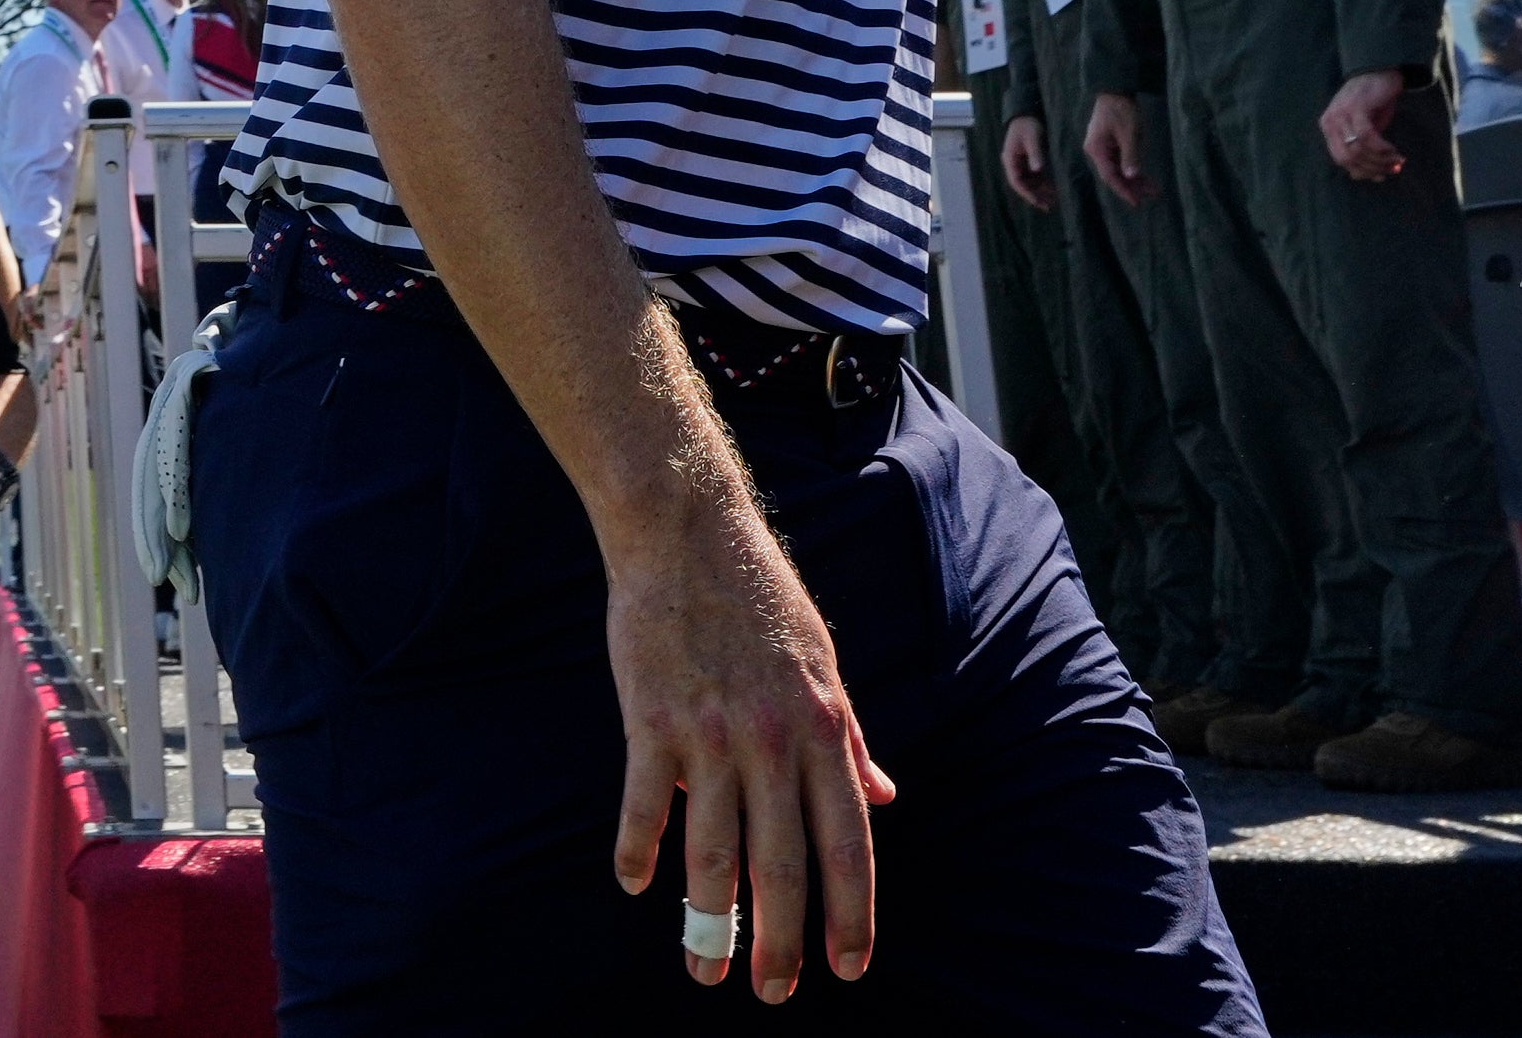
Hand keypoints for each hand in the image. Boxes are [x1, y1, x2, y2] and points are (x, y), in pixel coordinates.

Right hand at [605, 499, 895, 998]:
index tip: (848, 968)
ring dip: (711, 921)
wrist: (687, 531)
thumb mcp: (826, 664)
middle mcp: (773, 741)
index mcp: (825, 729)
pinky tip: (637, 886)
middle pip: (782, 866)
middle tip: (775, 995)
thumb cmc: (761, 599)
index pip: (848, 844)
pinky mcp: (651, 720)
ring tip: (707, 970)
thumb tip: (883, 798)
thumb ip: (851, 740)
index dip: (850, 913)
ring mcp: (710, 734)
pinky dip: (639, 850)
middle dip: (782, 942)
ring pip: (713, 852)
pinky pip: (645, 803)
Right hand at [999, 114, 1056, 212]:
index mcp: (1010, 159)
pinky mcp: (1029, 161)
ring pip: (1030, 182)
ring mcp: (1021, 163)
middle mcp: (1014, 164)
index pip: (1016, 181)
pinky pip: (1035, 176)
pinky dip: (1043, 183)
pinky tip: (1053, 189)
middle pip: (1023, 185)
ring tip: (1053, 201)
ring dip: (1040, 191)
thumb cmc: (1028, 125)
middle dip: (1035, 196)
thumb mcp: (1032, 138)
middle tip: (1048, 207)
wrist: (1027, 114)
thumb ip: (1035, 154)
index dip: (1027, 193)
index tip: (1038, 201)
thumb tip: (1038, 170)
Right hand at [1082, 91, 1152, 205]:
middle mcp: (1096, 151)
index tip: (1136, 201)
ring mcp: (1102, 147)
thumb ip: (1130, 156)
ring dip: (1135, 178)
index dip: (1123, 190)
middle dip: (1132, 186)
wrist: (1116, 89)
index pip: (1110, 176)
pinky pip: (1120, 160)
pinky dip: (1132, 168)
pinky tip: (1145, 175)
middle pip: (1114, 174)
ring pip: (1118, 169)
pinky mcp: (1108, 143)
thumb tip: (1132, 176)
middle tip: (1151, 195)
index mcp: (1096, 149)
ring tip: (1153, 188)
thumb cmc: (1122, 109)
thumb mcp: (1129, 133)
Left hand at [1318, 69, 1410, 183]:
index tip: (1382, 175)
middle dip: (1373, 168)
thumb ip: (1363, 150)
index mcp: (1328, 127)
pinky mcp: (1355, 108)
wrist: (1379, 71)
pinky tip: (1394, 150)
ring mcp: (1340, 114)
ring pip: (1358, 150)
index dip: (1362, 171)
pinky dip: (1382, 148)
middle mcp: (1330, 121)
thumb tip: (1369, 178)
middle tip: (1393, 168)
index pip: (1340, 160)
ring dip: (1381, 160)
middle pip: (1348, 158)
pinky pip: (1367, 137)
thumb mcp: (1366, 129)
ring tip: (1398, 160)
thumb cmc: (1374, 102)